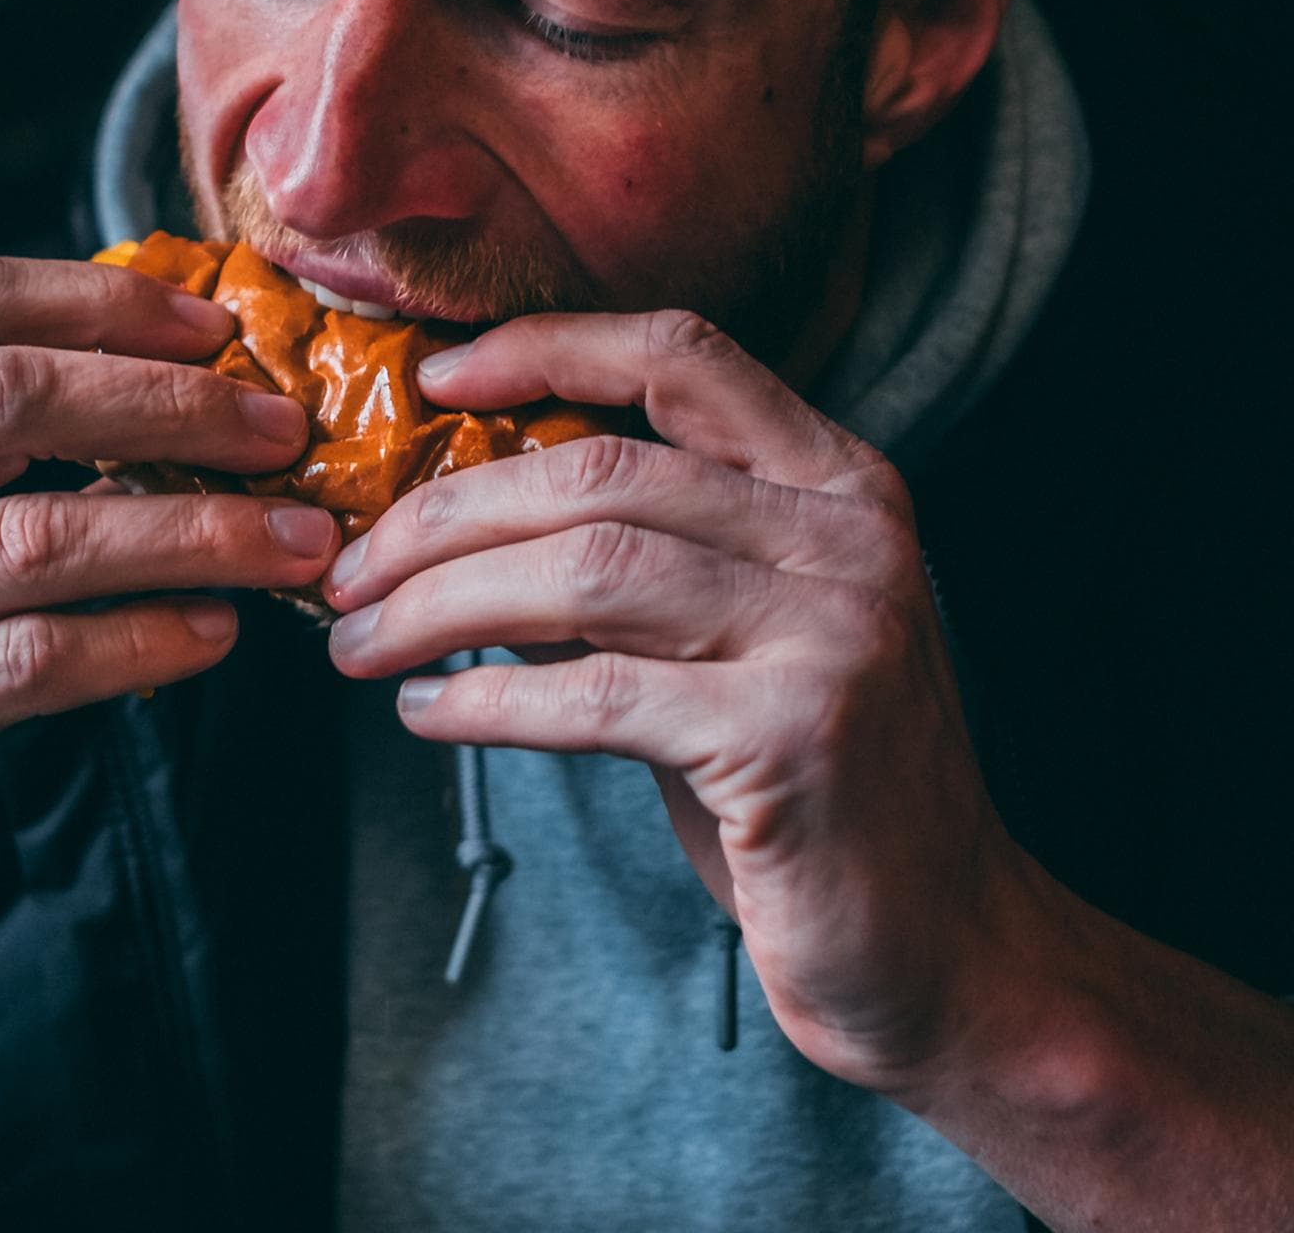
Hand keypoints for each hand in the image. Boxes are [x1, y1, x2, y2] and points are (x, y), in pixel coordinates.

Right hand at [0, 254, 337, 1005]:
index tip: (220, 331)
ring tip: (294, 543)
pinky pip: (27, 665)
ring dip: (191, 534)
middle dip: (169, 406)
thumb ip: (8, 455)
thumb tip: (198, 393)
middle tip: (284, 434)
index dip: (103, 302)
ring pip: (32, 539)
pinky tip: (215, 634)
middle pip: (4, 399)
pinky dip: (140, 643)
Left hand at [323, 309, 1035, 1096]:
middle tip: (351, 567)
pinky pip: (596, 696)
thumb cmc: (810, 785)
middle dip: (447, 514)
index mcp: (837, 484)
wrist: (942, 944)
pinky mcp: (794, 737)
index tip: (432, 382)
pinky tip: (425, 711)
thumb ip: (626, 568)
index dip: (545, 349)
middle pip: (603, 471)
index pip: (680, 356)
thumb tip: (456, 525)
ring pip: (587, 570)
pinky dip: (486, 702)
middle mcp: (846, 536)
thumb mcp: (729, 643)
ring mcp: (833, 631)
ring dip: (441, 605)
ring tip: (359, 639)